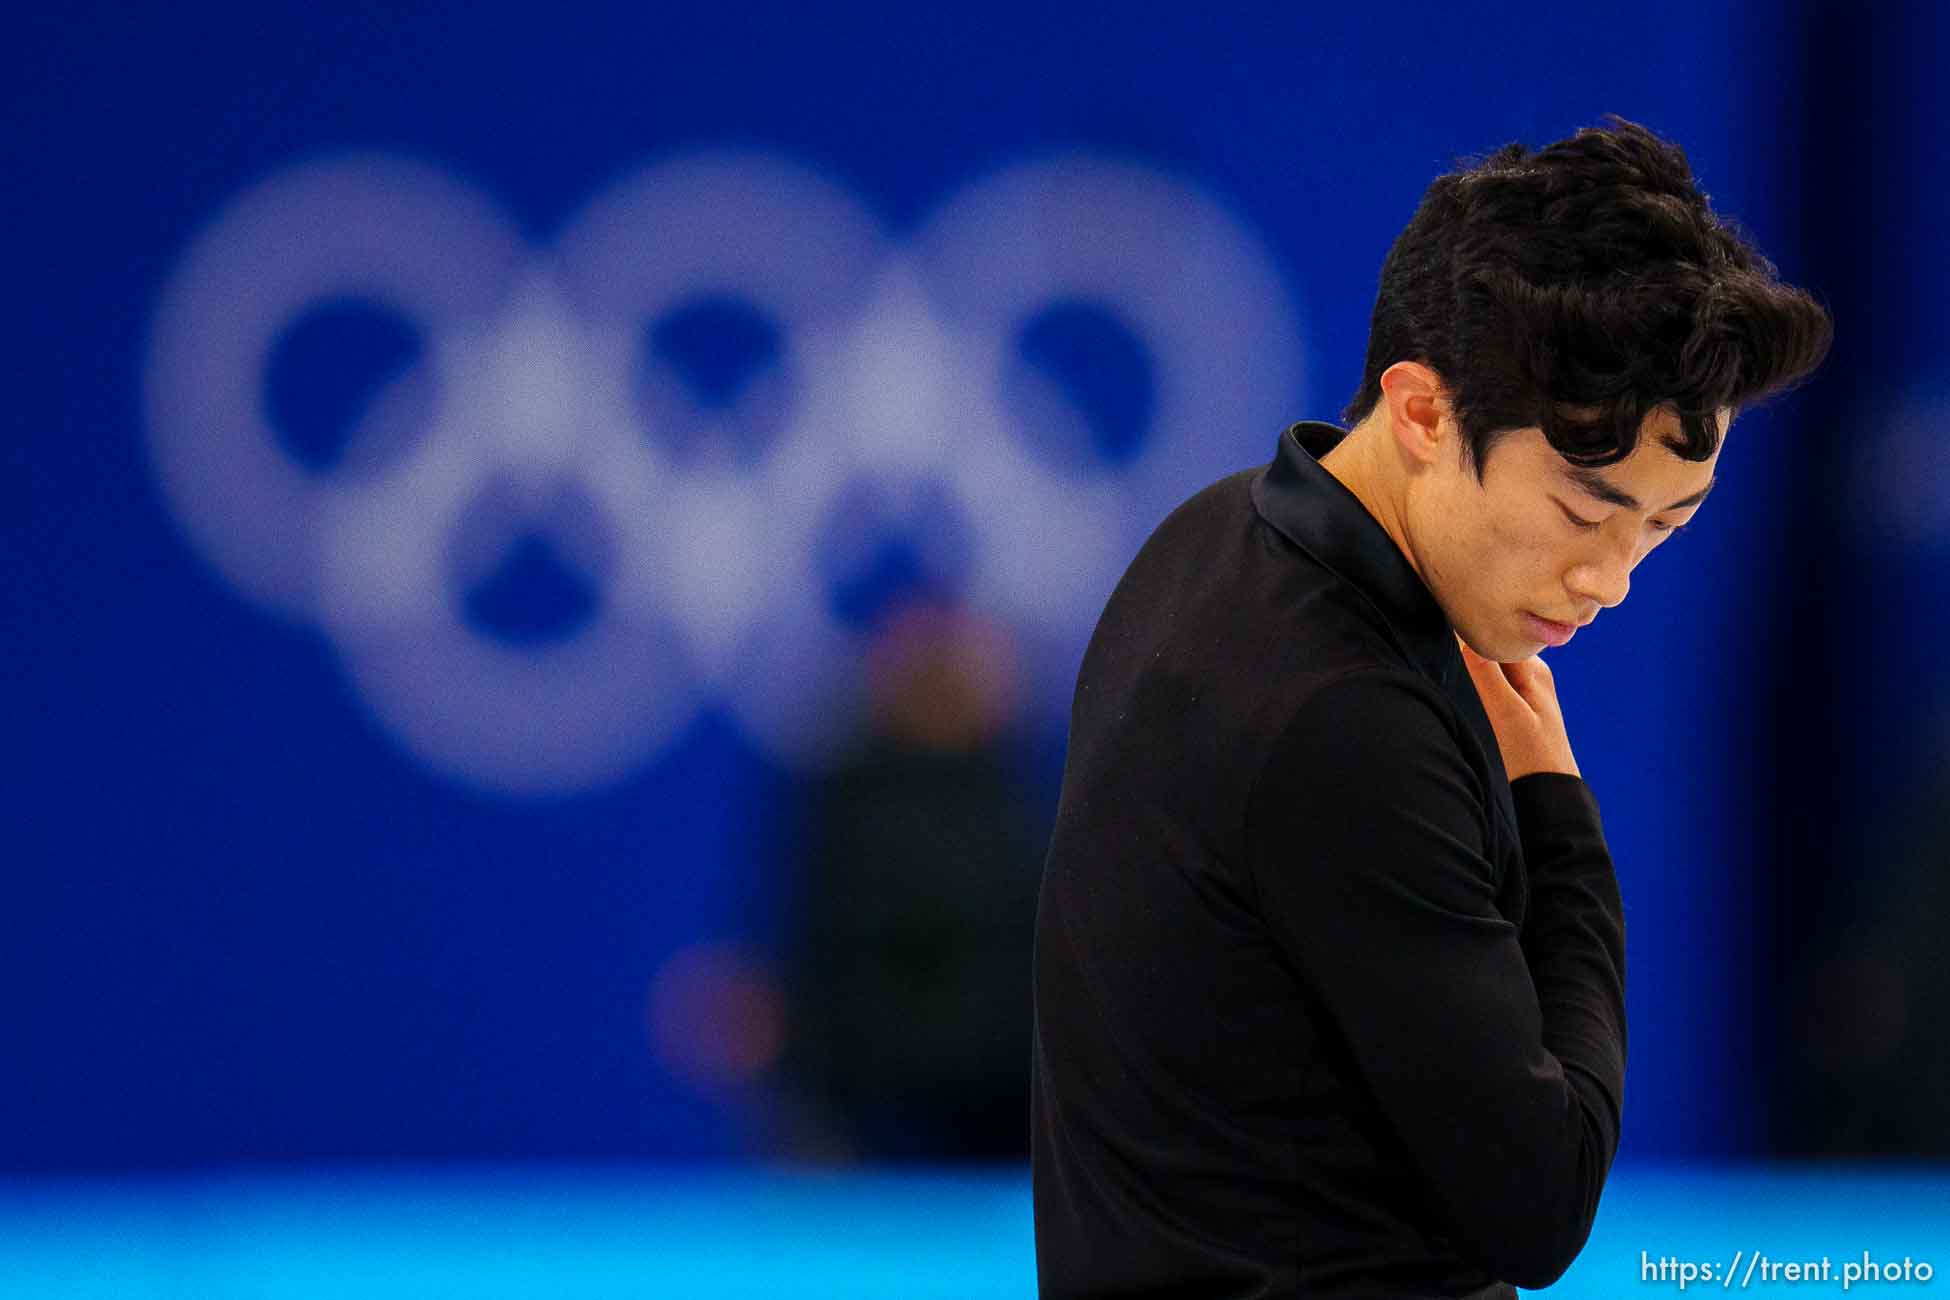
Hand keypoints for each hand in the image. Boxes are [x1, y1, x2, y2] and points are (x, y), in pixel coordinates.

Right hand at [1457, 637, 1580, 779]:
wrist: (1549, 789)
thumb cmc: (1531, 755)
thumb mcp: (1506, 714)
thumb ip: (1488, 676)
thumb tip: (1466, 638)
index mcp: (1534, 670)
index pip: (1499, 636)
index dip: (1475, 629)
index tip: (1451, 624)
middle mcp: (1534, 673)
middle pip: (1498, 646)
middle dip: (1475, 641)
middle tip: (1445, 636)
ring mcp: (1529, 687)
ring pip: (1497, 662)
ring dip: (1477, 659)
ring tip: (1452, 654)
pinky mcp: (1522, 702)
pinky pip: (1498, 677)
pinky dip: (1482, 675)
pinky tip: (1469, 679)